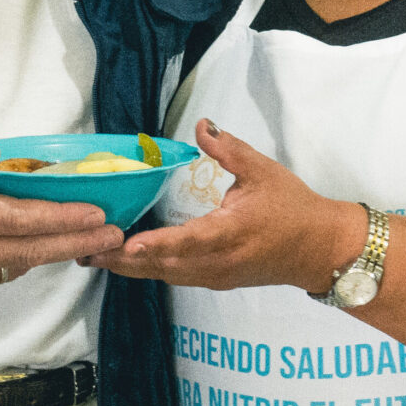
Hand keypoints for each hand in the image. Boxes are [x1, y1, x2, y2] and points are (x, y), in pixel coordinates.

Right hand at [0, 129, 123, 310]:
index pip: (18, 219)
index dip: (61, 217)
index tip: (95, 213)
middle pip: (30, 251)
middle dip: (76, 242)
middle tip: (113, 234)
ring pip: (17, 265)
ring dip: (49, 249)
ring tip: (81, 233)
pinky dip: (14, 257)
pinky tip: (17, 240)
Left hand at [83, 120, 362, 291]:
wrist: (320, 250)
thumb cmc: (293, 208)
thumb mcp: (263, 171)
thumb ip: (229, 149)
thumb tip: (200, 125)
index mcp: (230, 233)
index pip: (187, 241)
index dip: (155, 244)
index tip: (126, 245)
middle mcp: (218, 262)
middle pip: (164, 266)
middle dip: (124, 260)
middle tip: (86, 249)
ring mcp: (216, 276)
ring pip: (166, 275)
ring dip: (131, 268)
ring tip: (95, 255)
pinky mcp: (216, 280)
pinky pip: (176, 276)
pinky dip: (150, 269)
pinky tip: (128, 260)